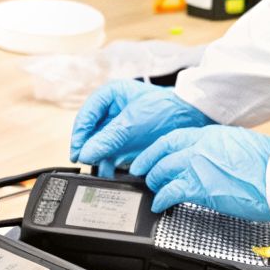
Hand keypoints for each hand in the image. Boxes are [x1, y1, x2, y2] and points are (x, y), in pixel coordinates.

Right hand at [69, 80, 211, 175]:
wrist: (192, 118)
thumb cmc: (165, 109)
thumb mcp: (132, 123)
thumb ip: (107, 139)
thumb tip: (85, 154)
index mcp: (109, 95)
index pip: (86, 115)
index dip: (79, 134)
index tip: (77, 152)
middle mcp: (110, 110)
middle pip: (90, 132)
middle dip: (87, 148)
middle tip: (84, 163)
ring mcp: (118, 127)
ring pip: (98, 145)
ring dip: (97, 158)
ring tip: (97, 171)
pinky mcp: (126, 142)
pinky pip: (111, 154)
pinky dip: (108, 164)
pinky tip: (108, 174)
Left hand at [130, 126, 269, 221]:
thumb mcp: (242, 144)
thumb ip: (221, 148)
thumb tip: (214, 156)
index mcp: (211, 134)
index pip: (174, 138)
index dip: (156, 149)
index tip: (149, 156)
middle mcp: (200, 146)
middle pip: (164, 153)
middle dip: (151, 165)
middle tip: (145, 174)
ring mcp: (198, 165)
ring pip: (163, 170)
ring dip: (155, 181)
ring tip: (154, 190)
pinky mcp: (200, 187)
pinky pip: (171, 192)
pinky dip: (161, 199)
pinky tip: (160, 205)